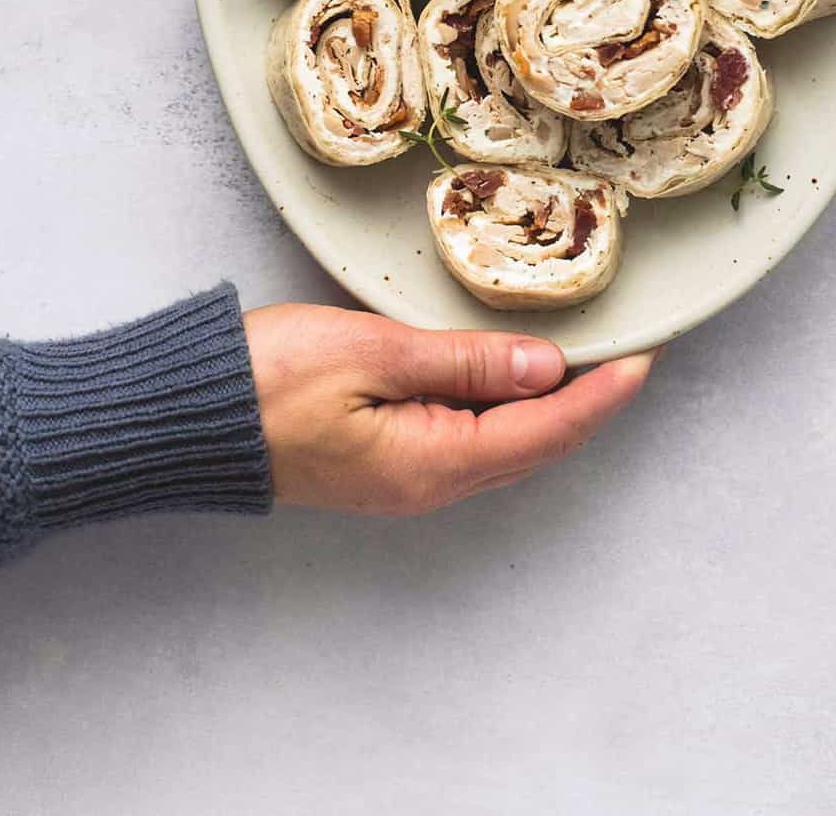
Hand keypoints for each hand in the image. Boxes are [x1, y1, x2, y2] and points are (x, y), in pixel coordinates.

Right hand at [244, 302, 655, 513]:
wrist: (188, 416)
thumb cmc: (269, 381)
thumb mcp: (374, 354)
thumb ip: (466, 362)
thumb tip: (548, 368)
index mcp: (433, 463)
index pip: (545, 430)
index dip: (601, 394)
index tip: (647, 357)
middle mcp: (428, 483)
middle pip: (534, 446)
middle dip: (589, 403)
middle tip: (632, 352)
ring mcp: (404, 477)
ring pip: (504, 446)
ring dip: (551, 407)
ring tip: (591, 361)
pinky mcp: (384, 462)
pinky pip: (469, 440)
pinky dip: (506, 408)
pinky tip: (515, 377)